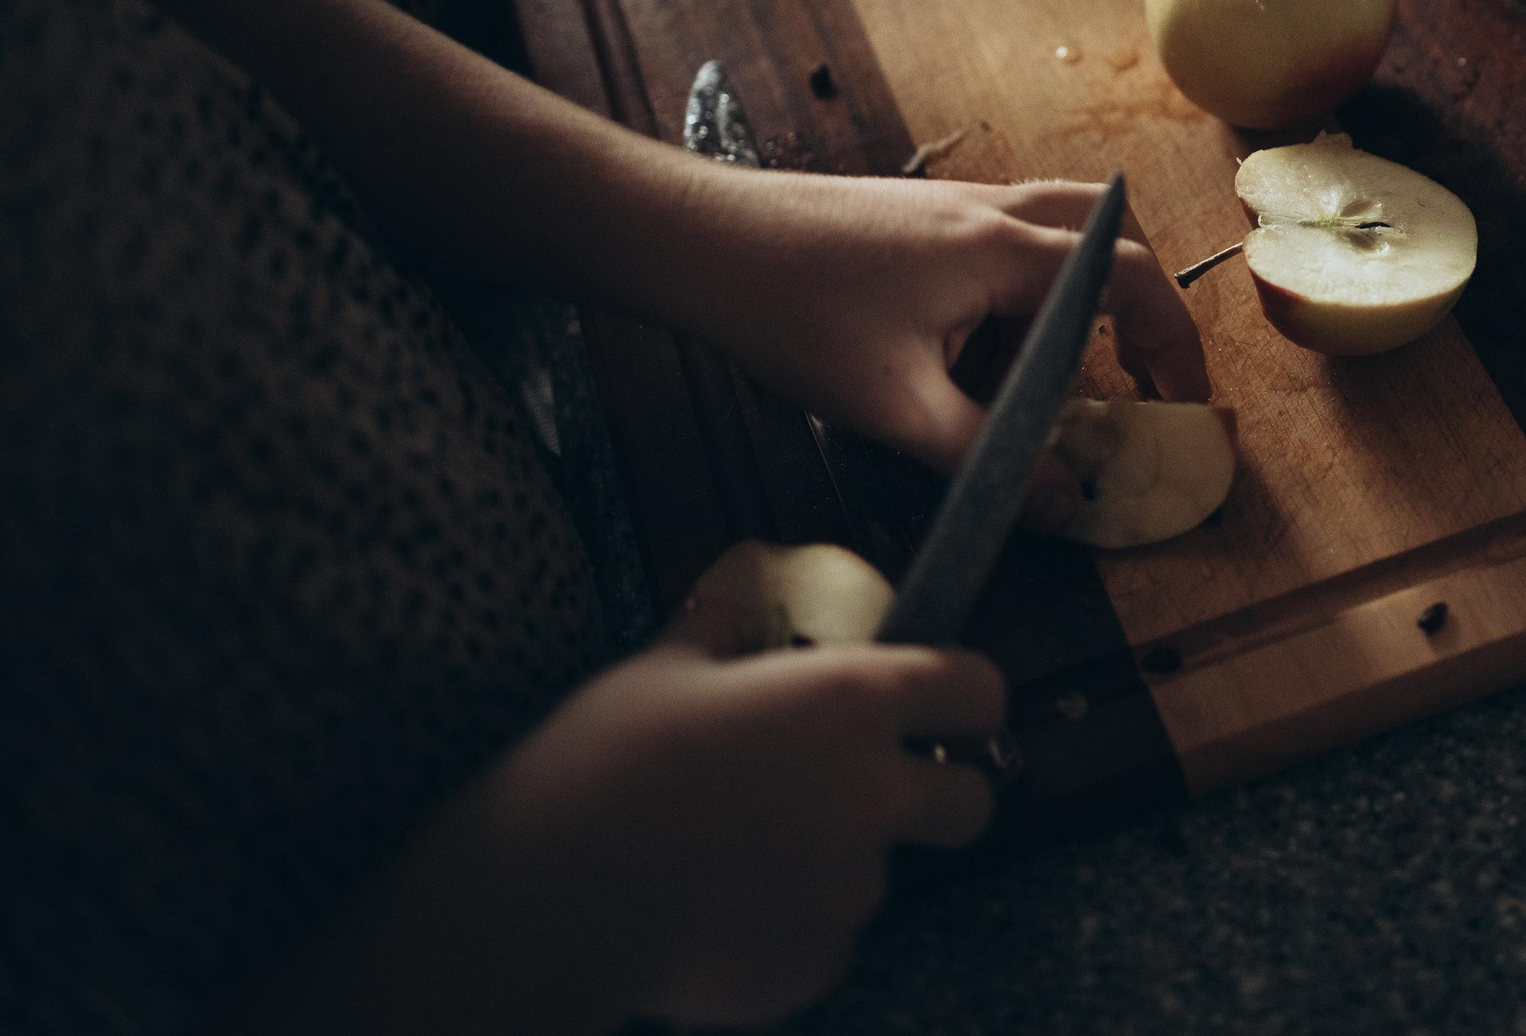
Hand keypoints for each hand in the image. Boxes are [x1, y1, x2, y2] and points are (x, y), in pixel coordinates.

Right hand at [242, 622, 1006, 1034]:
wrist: (547, 898)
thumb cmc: (601, 763)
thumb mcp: (661, 668)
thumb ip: (723, 617)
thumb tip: (744, 564)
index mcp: (849, 701)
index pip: (977, 688)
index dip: (967, 696)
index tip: (947, 706)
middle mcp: (874, 792)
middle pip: (974, 801)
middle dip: (939, 796)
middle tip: (864, 793)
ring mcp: (854, 888)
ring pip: (880, 874)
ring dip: (836, 865)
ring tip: (739, 855)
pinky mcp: (821, 962)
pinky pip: (826, 939)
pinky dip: (790, 929)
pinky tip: (718, 910)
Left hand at [677, 170, 1212, 527]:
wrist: (703, 240)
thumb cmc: (791, 309)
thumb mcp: (896, 407)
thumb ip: (988, 459)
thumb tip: (1066, 504)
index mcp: (1003, 249)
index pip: (1129, 276)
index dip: (1172, 339)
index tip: (1181, 398)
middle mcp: (991, 211)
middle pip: (1106, 238)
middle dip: (1136, 311)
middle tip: (1137, 380)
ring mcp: (952, 207)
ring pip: (1050, 241)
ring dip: (1065, 307)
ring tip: (1031, 386)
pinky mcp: (917, 218)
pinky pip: (997, 250)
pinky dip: (1011, 301)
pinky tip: (961, 363)